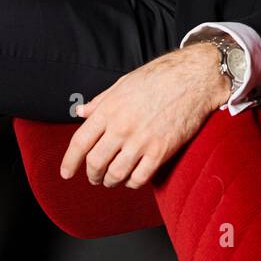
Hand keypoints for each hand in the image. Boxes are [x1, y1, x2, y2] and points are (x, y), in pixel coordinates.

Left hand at [59, 43, 229, 188]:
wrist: (194, 78)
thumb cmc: (159, 77)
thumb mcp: (123, 83)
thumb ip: (100, 101)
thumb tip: (80, 112)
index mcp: (109, 109)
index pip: (80, 142)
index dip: (69, 161)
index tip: (66, 172)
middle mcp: (122, 127)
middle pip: (95, 163)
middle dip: (91, 175)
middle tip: (93, 177)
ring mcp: (142, 140)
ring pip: (115, 174)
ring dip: (110, 181)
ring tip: (111, 180)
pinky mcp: (161, 151)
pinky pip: (139, 178)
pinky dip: (131, 183)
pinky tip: (132, 178)